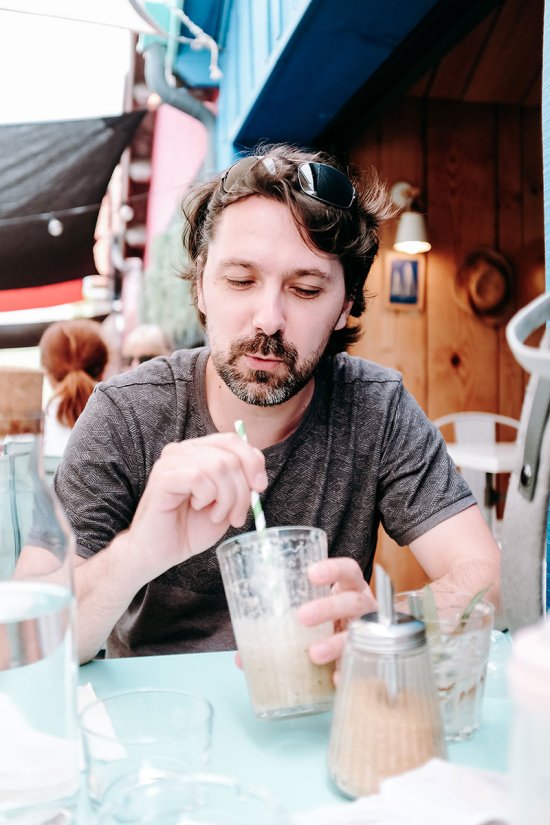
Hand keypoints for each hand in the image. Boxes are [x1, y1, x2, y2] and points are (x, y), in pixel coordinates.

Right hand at [127, 433, 266, 581]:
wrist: (160, 552)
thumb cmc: (189, 528)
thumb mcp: (225, 503)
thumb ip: (240, 484)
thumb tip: (258, 477)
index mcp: (199, 451)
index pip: (232, 440)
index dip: (253, 462)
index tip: (260, 488)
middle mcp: (183, 450)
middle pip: (230, 456)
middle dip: (242, 490)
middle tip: (236, 516)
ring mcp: (171, 461)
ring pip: (218, 466)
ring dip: (227, 498)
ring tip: (216, 516)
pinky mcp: (163, 476)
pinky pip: (199, 477)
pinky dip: (207, 497)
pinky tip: (199, 508)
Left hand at [296, 557, 376, 667]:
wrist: (363, 644)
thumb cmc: (332, 621)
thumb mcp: (316, 610)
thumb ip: (287, 620)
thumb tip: (244, 651)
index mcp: (351, 588)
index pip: (348, 571)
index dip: (334, 570)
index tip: (312, 575)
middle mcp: (365, 607)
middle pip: (353, 601)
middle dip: (329, 608)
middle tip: (303, 616)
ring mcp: (372, 632)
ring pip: (361, 632)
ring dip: (337, 642)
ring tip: (315, 654)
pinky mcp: (373, 658)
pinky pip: (365, 664)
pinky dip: (349, 670)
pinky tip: (335, 677)